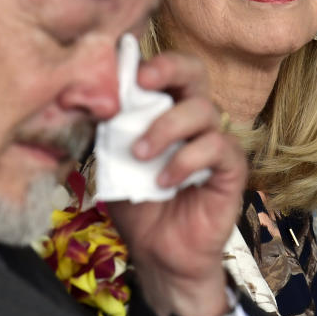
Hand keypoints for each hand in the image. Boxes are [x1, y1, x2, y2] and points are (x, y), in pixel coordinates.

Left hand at [106, 51, 247, 315]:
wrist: (158, 253)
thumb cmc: (137, 201)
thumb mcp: (113, 160)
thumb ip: (107, 127)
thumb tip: (86, 94)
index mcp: (166, 108)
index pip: (165, 70)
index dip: (147, 62)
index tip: (123, 69)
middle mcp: (194, 117)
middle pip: (195, 71)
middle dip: (169, 68)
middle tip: (143, 81)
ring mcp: (215, 141)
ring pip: (203, 109)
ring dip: (166, 127)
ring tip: (139, 154)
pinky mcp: (230, 169)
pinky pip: (217, 148)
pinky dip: (186, 161)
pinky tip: (164, 181)